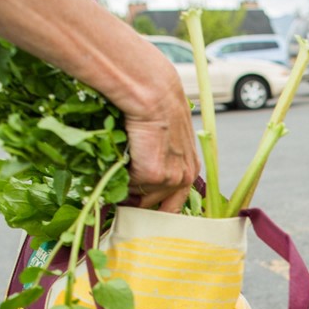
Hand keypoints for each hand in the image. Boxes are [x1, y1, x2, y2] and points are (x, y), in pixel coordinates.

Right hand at [122, 94, 201, 211]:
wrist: (153, 94)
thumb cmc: (156, 111)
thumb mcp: (164, 141)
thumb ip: (158, 163)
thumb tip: (136, 186)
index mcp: (189, 170)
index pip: (174, 206)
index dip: (156, 210)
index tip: (141, 214)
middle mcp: (184, 178)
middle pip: (154, 207)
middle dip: (136, 202)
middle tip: (122, 192)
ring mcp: (170, 178)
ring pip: (137, 196)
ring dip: (125, 186)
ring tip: (121, 162)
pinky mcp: (153, 175)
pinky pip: (127, 184)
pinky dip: (118, 173)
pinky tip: (121, 152)